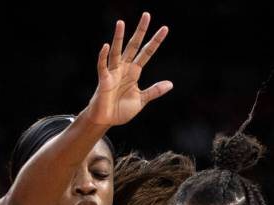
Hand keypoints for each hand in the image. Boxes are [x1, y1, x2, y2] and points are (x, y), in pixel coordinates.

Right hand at [86, 12, 172, 126]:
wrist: (106, 120)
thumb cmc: (121, 109)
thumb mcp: (141, 100)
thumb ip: (154, 91)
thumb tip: (170, 84)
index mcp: (134, 72)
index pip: (147, 53)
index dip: (155, 41)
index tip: (165, 28)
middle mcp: (124, 68)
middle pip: (134, 46)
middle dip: (140, 32)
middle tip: (147, 15)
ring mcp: (113, 72)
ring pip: (117, 51)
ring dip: (119, 38)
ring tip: (121, 23)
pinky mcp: (104, 80)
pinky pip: (103, 66)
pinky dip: (103, 56)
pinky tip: (106, 46)